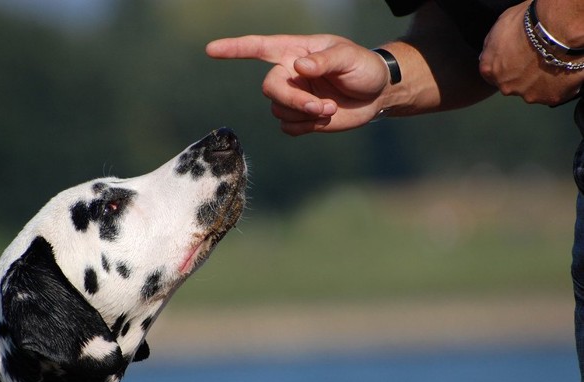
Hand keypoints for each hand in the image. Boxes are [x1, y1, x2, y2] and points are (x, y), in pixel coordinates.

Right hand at [206, 34, 390, 134]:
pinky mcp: (298, 118)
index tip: (211, 50)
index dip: (234, 49)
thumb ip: (324, 61)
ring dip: (304, 114)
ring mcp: (292, 97)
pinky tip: (323, 119)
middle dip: (293, 101)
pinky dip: (305, 127)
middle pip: (269, 88)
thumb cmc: (363, 67)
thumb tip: (299, 67)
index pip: (259, 48)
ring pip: (278, 110)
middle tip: (322, 106)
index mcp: (295, 51)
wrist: (376, 94)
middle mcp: (288, 74)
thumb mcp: (349, 57)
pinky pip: (288, 127)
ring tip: (330, 109)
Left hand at [479, 1, 582, 105]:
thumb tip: (491, 50)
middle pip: (512, 84)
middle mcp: (505, 86)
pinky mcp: (549, 98)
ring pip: (532, 89)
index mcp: (490, 69)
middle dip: (522, 74)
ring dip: (540, 79)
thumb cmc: (529, 23)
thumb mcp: (501, 26)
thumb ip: (493, 44)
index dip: (506, 64)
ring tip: (552, 62)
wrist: (558, 31)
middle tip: (536, 58)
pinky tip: (562, 68)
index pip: (493, 73)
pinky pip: (553, 92)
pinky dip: (558, 84)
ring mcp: (527, 94)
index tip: (517, 57)